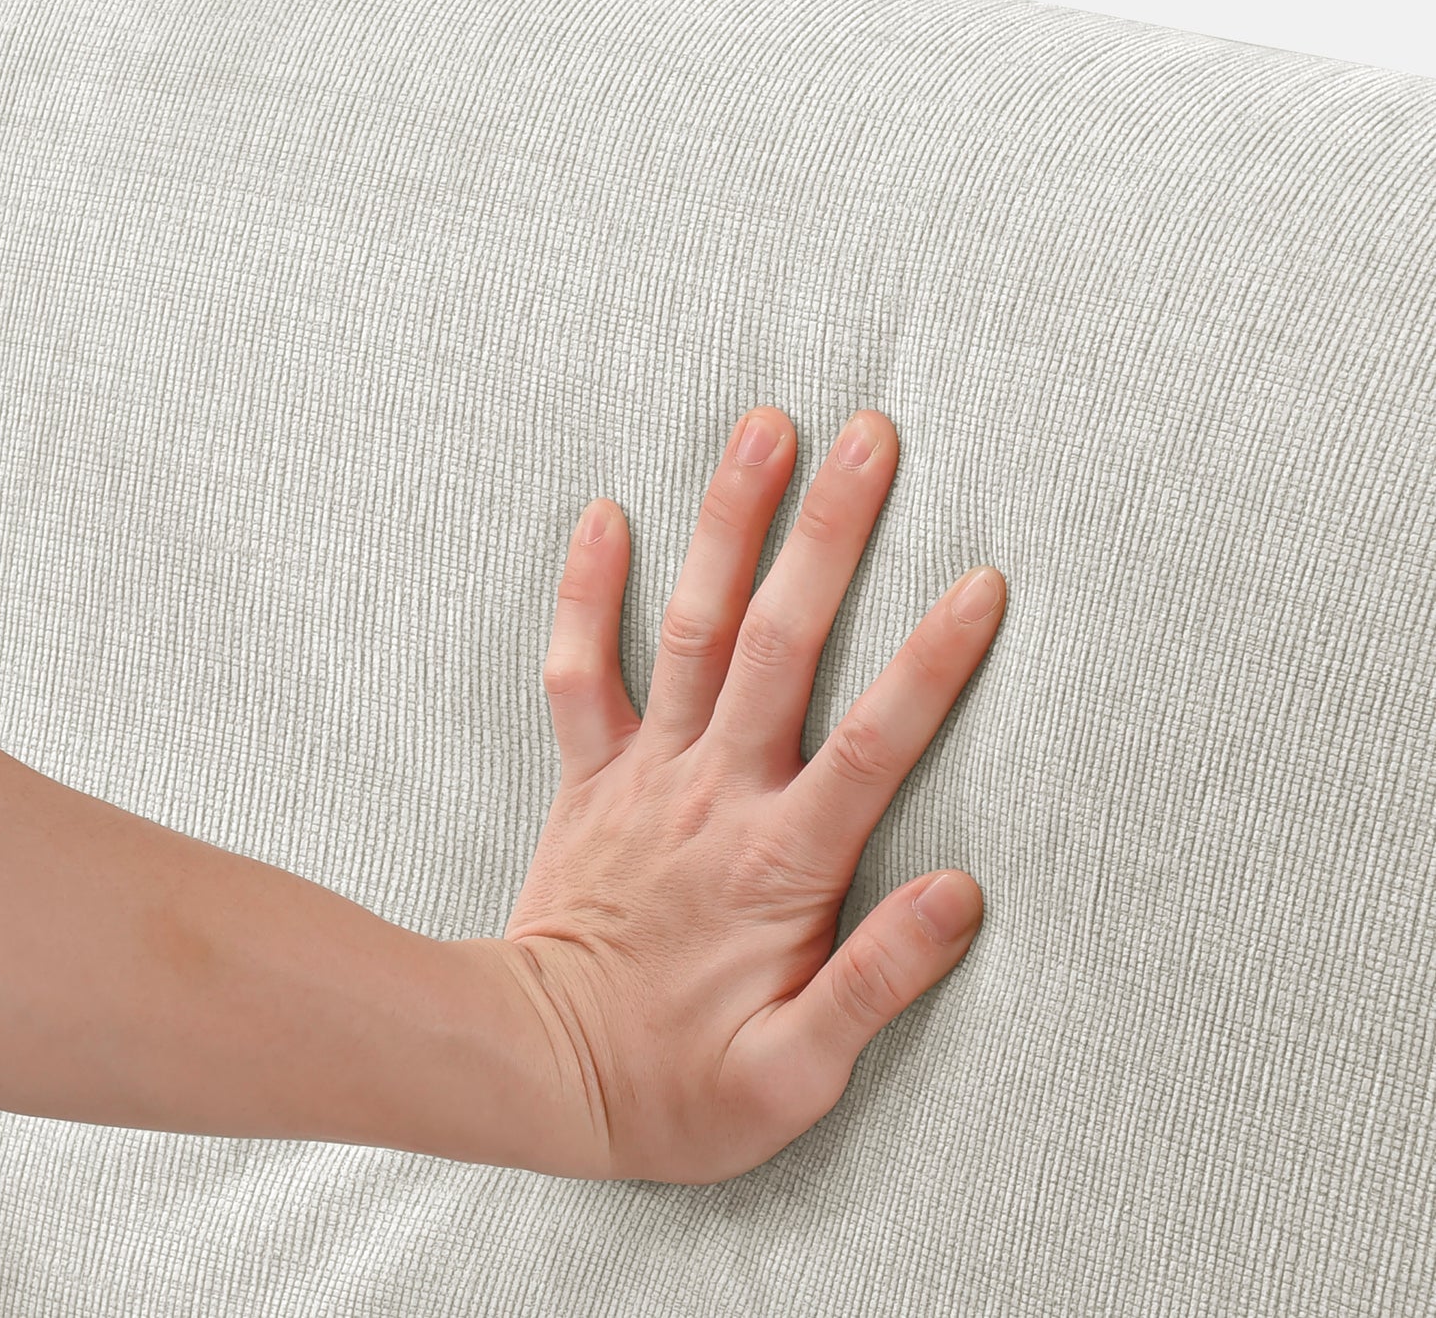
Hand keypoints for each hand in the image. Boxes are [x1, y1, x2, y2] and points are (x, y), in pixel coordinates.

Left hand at [494, 407, 1005, 1184]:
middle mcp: (714, 796)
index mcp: (778, 865)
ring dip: (728, 527)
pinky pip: (581, 671)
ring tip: (762, 431)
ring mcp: (646, 775)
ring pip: (693, 630)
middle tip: (867, 437)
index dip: (929, 665)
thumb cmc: (677, 1086)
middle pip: (781, 646)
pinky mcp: (592, 774)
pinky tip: (604, 513)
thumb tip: (964, 896)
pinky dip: (586, 592)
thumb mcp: (796, 1076)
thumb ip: (878, 983)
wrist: (537, 1072)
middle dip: (827, 537)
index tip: (979, 582)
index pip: (871, 746)